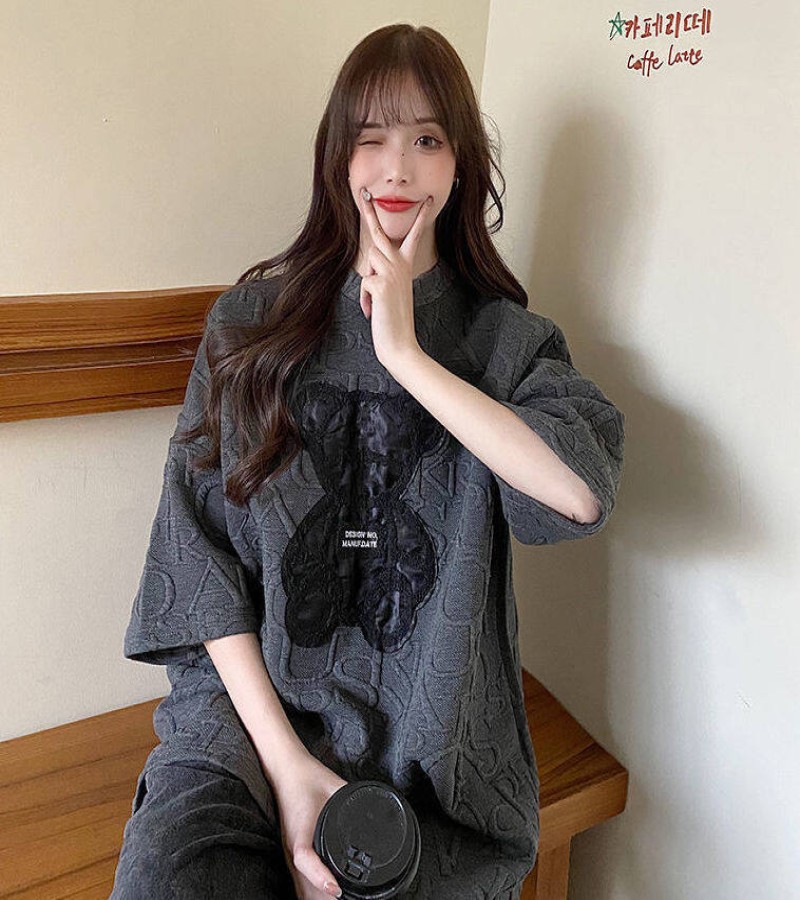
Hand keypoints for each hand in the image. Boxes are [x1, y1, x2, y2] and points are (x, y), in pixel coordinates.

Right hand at [273, 752, 348, 898]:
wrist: (286, 770)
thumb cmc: (310, 777)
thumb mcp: (337, 787)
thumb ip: (356, 801)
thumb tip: (379, 811)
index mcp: (301, 831)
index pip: (304, 859)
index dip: (320, 877)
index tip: (336, 889)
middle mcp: (292, 848)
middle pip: (304, 888)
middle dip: (325, 898)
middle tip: (349, 898)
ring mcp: (288, 855)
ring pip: (300, 891)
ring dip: (318, 899)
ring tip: (341, 899)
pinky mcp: (289, 855)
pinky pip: (298, 884)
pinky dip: (311, 895)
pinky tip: (324, 897)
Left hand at [356, 186, 435, 368]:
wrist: (399, 343)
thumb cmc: (393, 319)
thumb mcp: (392, 292)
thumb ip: (385, 274)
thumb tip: (371, 269)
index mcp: (405, 266)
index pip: (414, 236)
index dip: (421, 217)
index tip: (429, 200)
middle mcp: (400, 266)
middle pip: (379, 235)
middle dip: (370, 213)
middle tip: (364, 193)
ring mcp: (391, 274)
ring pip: (368, 260)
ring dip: (368, 281)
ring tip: (377, 302)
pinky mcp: (380, 284)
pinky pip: (364, 282)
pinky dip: (364, 300)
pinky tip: (373, 312)